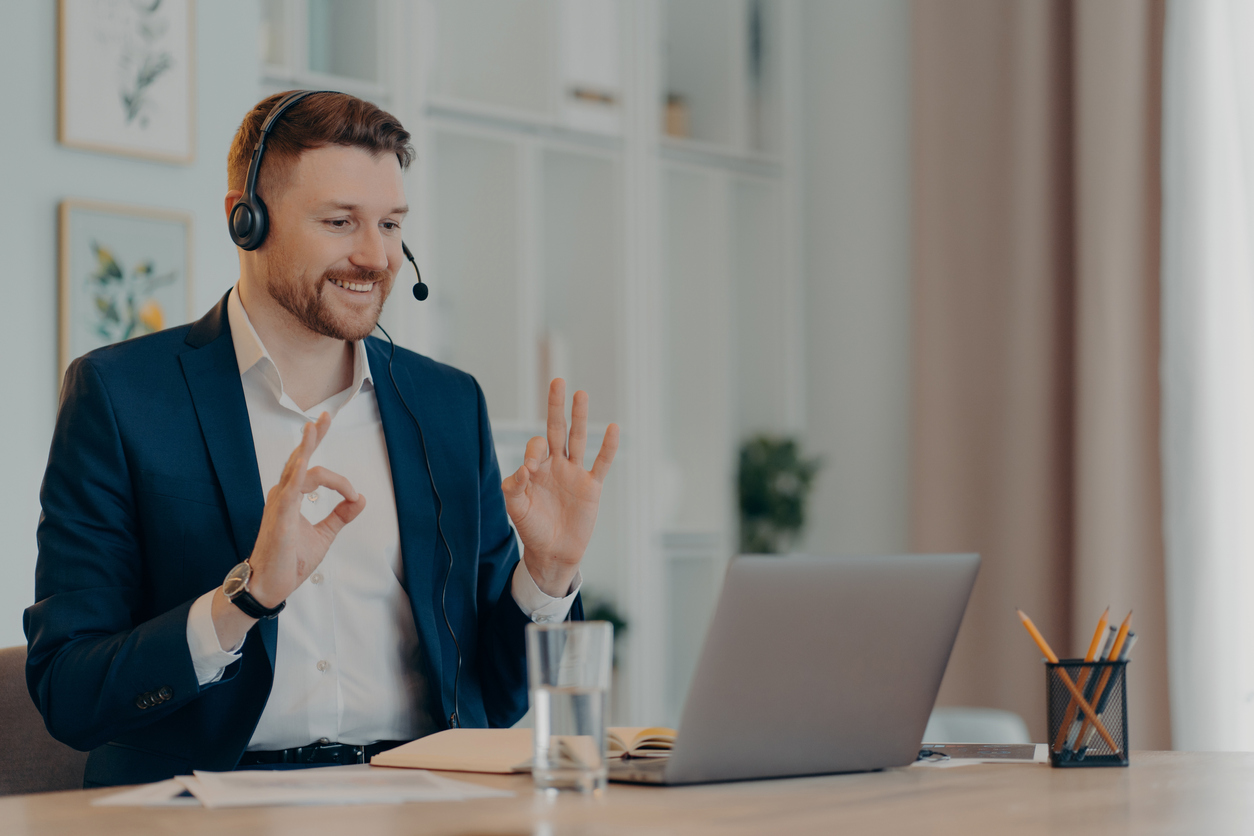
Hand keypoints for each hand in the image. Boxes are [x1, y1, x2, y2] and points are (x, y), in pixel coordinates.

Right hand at [211, 412, 365, 646]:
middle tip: (324, 416)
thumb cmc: (290, 560)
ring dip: (306, 447)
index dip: (340, 480)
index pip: (313, 471)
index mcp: (292, 497)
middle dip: (313, 437)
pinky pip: (289, 490)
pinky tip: (304, 458)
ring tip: (315, 426)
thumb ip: (341, 515)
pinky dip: (298, 473)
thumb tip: (361, 499)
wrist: (271, 586)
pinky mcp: (279, 517)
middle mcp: (283, 495)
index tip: (354, 495)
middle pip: (299, 458)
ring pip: (294, 468)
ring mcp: (279, 504)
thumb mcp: (324, 534)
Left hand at [501, 379, 618, 597]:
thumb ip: (514, 488)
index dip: (533, 451)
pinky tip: (613, 428)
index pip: (536, 446)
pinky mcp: (591, 487)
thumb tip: (524, 468)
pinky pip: (601, 463)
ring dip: (580, 417)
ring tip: (581, 393)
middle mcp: (556, 465)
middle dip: (556, 406)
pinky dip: (608, 447)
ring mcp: (575, 474)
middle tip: (557, 380)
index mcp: (536, 468)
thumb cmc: (532, 529)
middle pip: (557, 429)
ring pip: (579, 439)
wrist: (553, 553)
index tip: (530, 469)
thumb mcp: (516, 509)